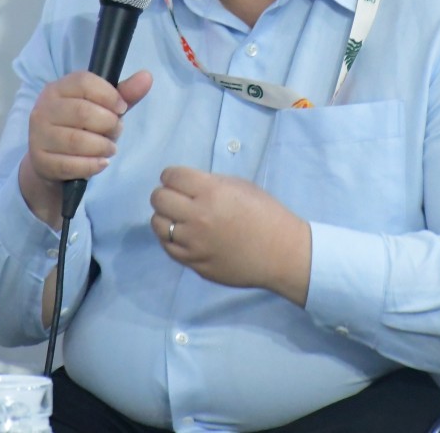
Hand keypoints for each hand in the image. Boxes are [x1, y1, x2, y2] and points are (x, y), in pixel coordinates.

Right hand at [17, 69, 151, 226]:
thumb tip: (147, 77)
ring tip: (110, 148)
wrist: (51, 159)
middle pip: (82, 111)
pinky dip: (91, 165)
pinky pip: (69, 164)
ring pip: (76, 140)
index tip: (122, 108)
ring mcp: (38, 136)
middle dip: (108, 124)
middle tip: (117, 130)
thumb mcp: (102, 108)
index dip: (108, 95)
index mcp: (58, 88)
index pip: (83, 81)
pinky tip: (101, 163)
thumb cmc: (80, 127)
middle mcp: (44, 109)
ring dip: (101, 146)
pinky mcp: (40, 161)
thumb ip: (124, 94)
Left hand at [149, 167, 311, 305]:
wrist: (282, 254)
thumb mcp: (241, 186)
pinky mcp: (195, 263)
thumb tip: (186, 185)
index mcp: (211, 192)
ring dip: (165, 217)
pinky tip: (183, 235)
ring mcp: (194, 243)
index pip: (171, 176)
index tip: (178, 181)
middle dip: (165, 194)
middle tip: (177, 198)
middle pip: (158, 199)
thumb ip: (210, 183)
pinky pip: (168, 247)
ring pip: (157, 224)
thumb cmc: (267, 214)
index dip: (172, 176)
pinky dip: (171, 238)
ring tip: (179, 218)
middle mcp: (198, 217)